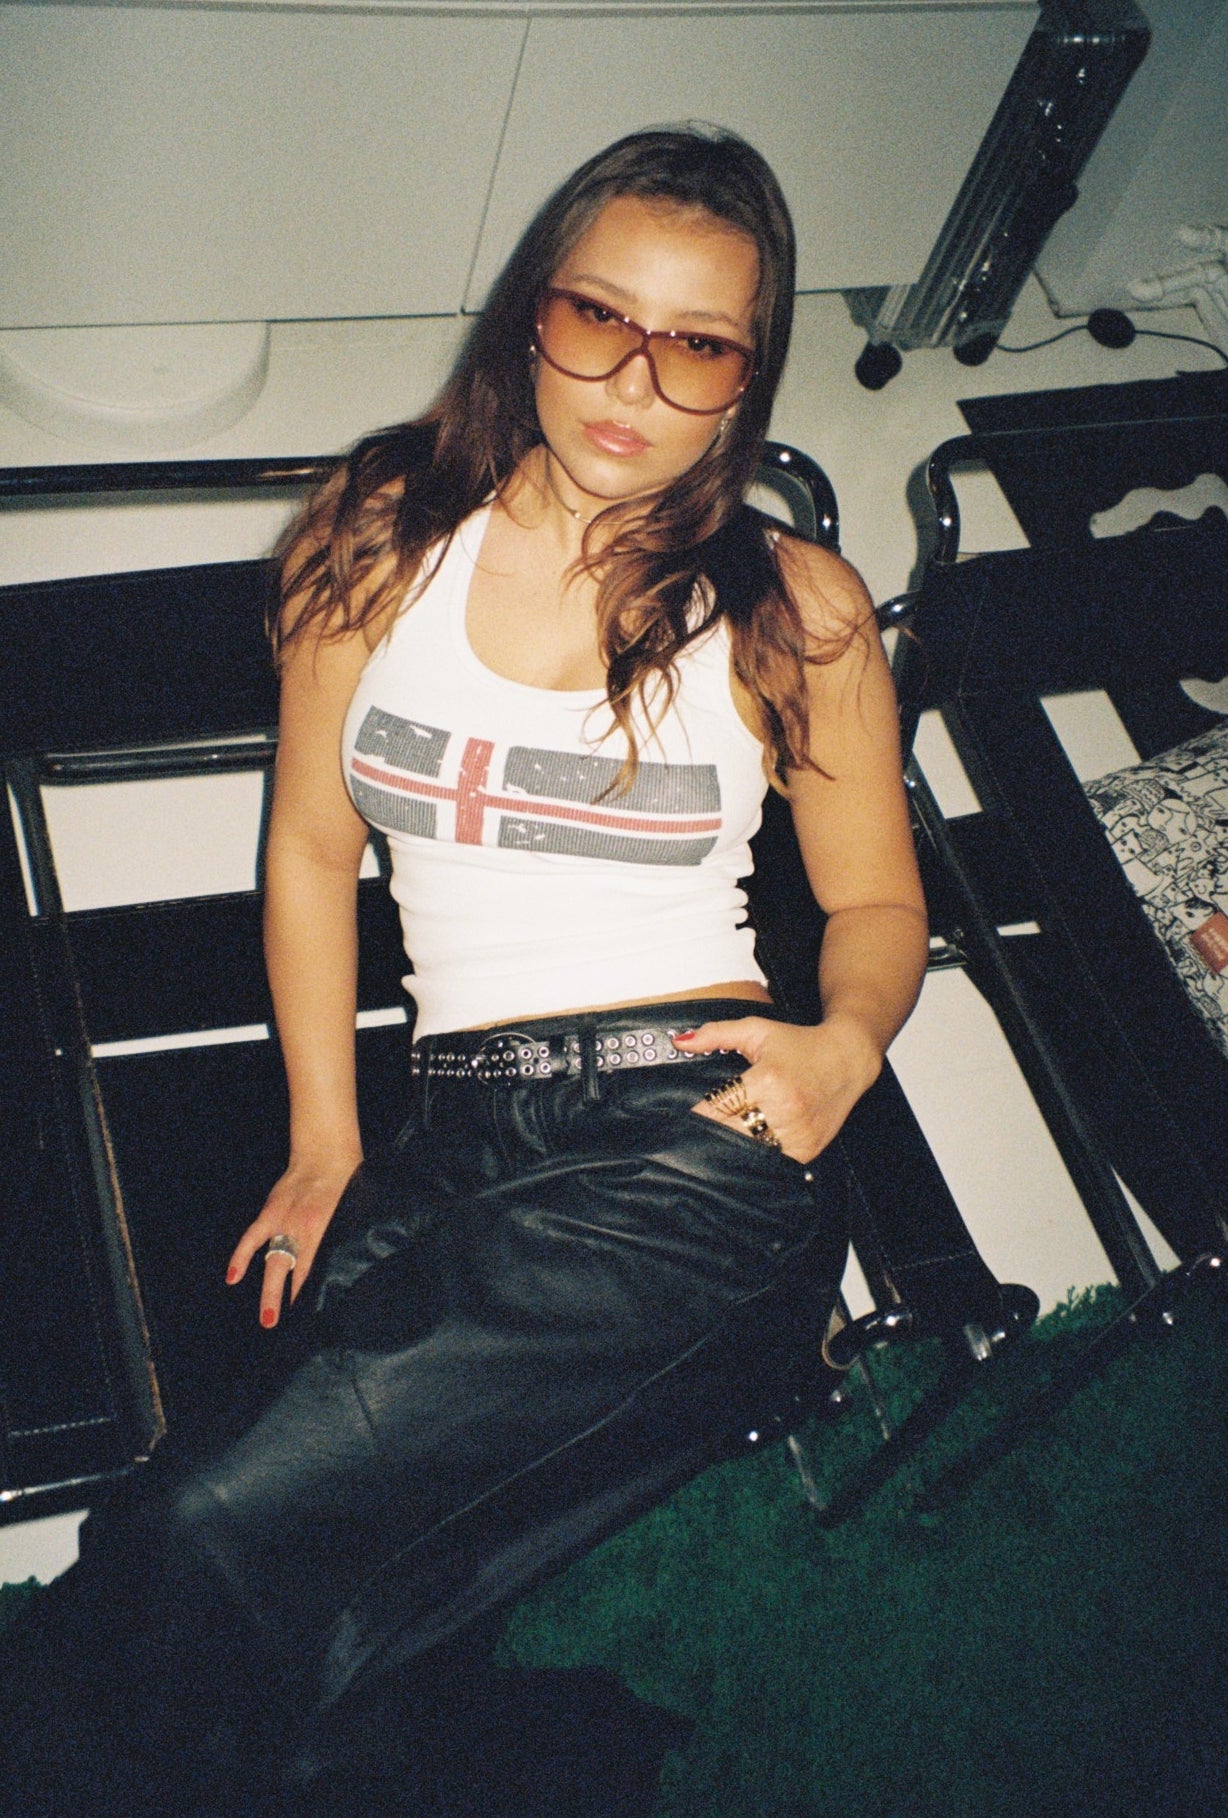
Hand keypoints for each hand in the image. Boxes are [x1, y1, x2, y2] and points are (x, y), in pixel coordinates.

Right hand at [226, 1149, 360, 1327]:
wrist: (325, 1156)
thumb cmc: (347, 1185)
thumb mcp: (354, 1213)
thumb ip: (345, 1239)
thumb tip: (351, 1264)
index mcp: (325, 1230)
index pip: (316, 1270)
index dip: (313, 1294)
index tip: (314, 1317)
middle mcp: (302, 1230)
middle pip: (293, 1272)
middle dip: (289, 1300)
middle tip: (288, 1326)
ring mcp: (282, 1222)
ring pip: (273, 1262)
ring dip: (270, 1291)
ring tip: (267, 1318)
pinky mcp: (270, 1213)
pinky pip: (252, 1239)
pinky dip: (240, 1257)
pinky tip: (233, 1277)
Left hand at [672, 1013, 881, 1162]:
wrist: (848, 1059)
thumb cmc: (800, 1044)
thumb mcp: (757, 1030)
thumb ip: (715, 1034)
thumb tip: (680, 1041)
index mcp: (767, 1081)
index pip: (718, 1109)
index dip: (695, 1118)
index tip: (677, 1124)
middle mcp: (784, 1110)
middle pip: (729, 1136)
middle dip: (707, 1138)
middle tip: (687, 1142)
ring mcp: (798, 1134)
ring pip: (749, 1155)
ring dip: (730, 1152)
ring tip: (712, 1150)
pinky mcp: (808, 1150)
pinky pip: (772, 1163)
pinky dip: (756, 1159)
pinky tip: (744, 1152)